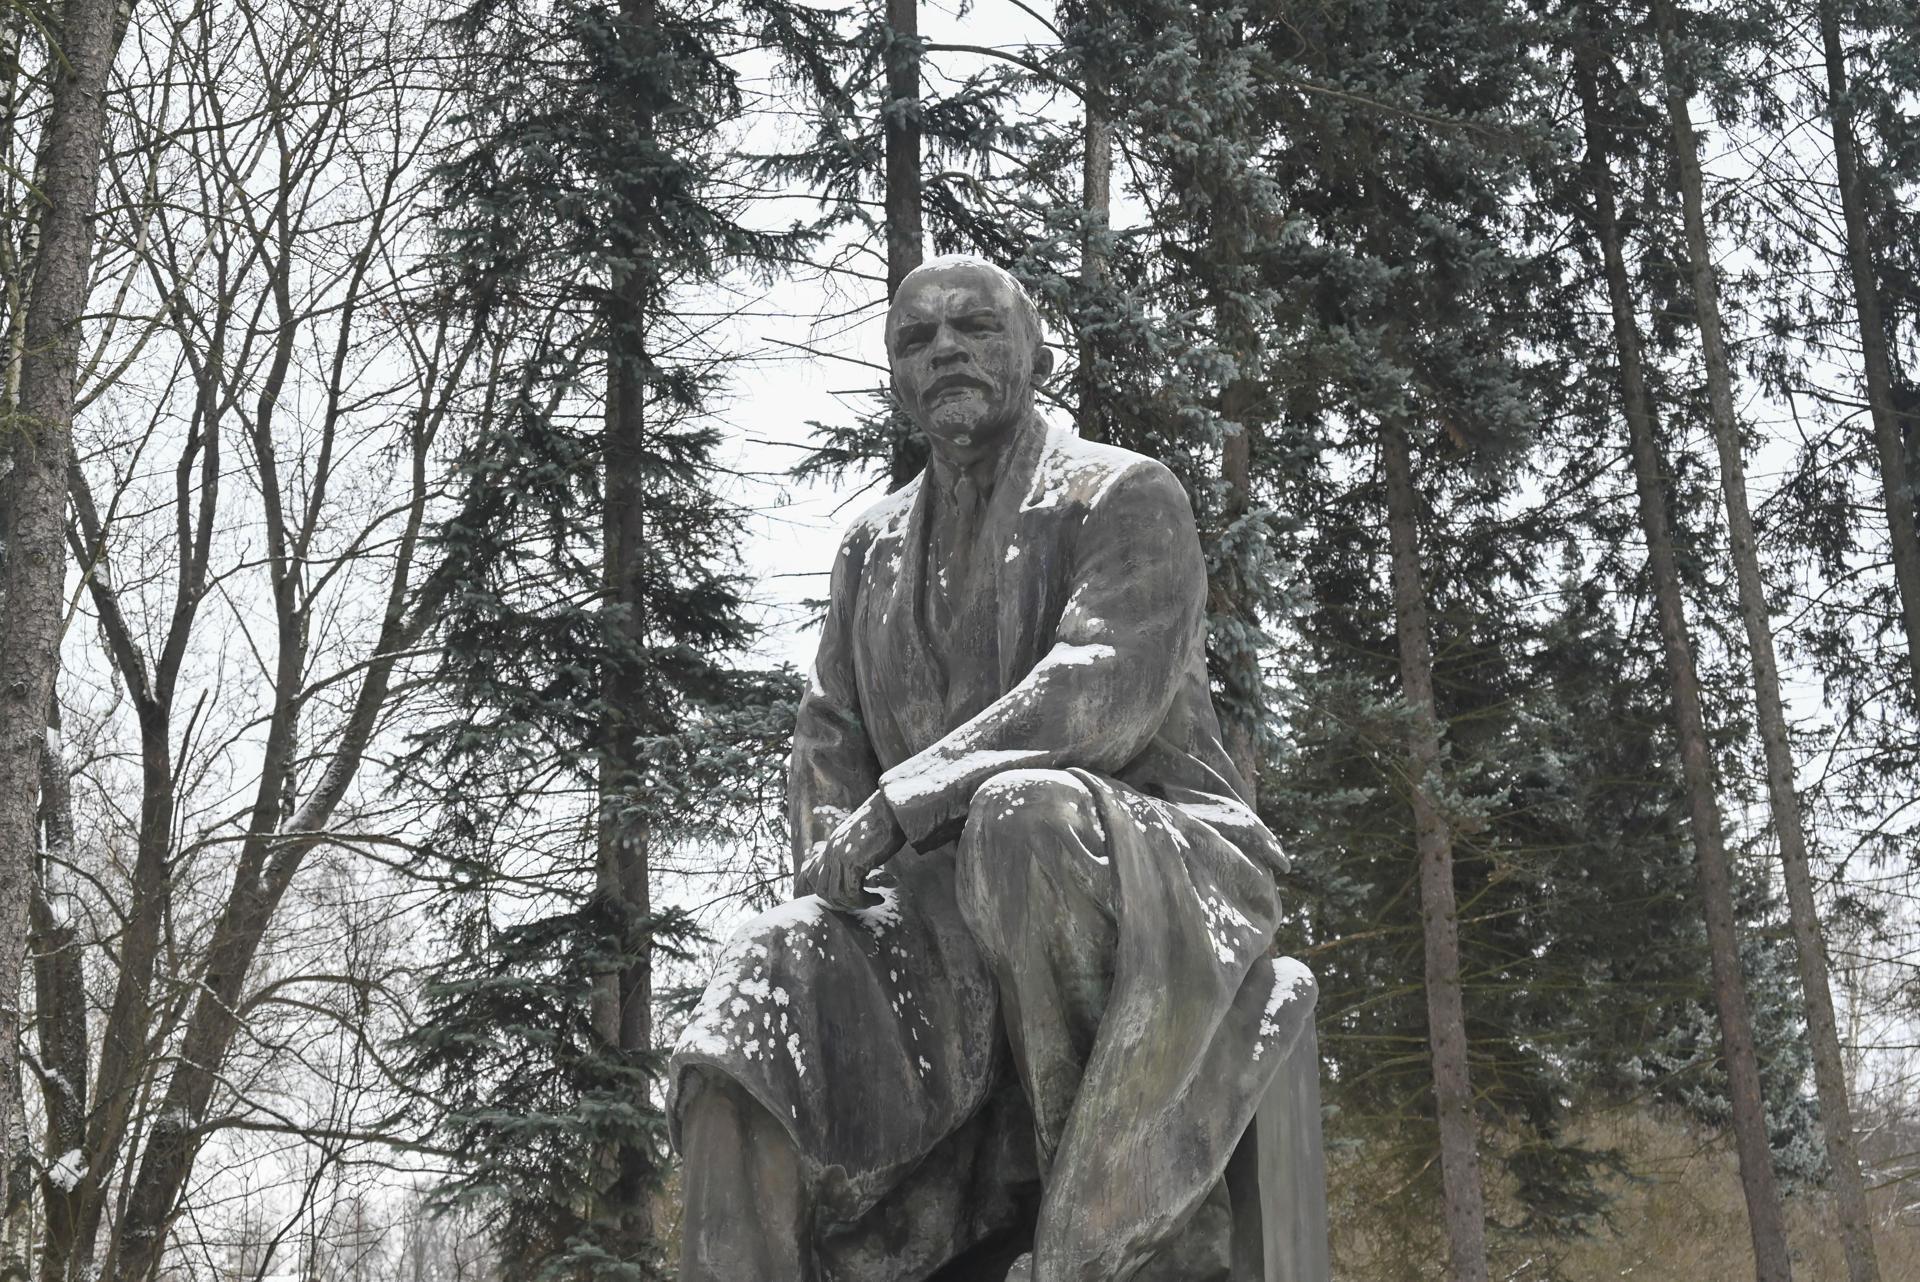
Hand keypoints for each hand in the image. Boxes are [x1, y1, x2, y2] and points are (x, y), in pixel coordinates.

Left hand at [808, 791, 904, 909]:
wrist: (893, 808)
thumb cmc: (885, 822)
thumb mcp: (861, 837)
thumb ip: (853, 851)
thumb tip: (858, 868)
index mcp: (832, 846)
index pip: (813, 878)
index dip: (828, 894)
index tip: (848, 898)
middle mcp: (831, 851)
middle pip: (821, 891)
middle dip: (840, 903)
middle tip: (860, 903)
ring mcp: (840, 856)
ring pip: (836, 895)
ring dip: (855, 904)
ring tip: (872, 901)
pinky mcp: (853, 860)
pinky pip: (852, 891)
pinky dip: (864, 900)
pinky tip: (879, 898)